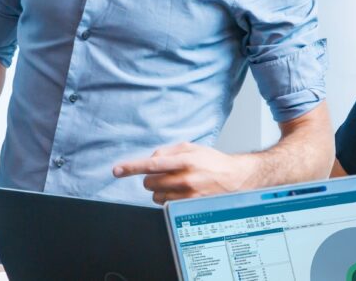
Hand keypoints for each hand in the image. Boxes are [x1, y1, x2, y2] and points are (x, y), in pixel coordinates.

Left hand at [112, 142, 258, 203]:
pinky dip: (168, 199)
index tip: (117, 170)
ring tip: (175, 184)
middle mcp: (186, 178)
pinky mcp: (192, 207)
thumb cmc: (213, 161)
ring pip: (157, 196)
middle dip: (151, 179)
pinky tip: (180, 193)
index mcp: (184, 160)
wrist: (238, 177)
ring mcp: (190, 195)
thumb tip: (151, 159)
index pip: (151, 164)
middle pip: (150, 183)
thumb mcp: (190, 148)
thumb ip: (167, 151)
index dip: (132, 167)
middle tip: (163, 175)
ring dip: (159, 190)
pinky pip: (168, 205)